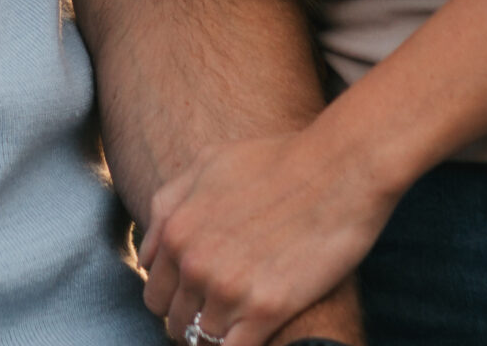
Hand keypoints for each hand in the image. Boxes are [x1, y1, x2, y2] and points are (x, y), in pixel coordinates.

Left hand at [138, 127, 389, 345]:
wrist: (338, 168)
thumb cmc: (278, 159)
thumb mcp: (209, 162)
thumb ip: (169, 204)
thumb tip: (148, 251)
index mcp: (176, 230)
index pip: (154, 292)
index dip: (176, 296)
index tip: (199, 292)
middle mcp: (193, 263)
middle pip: (175, 321)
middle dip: (194, 317)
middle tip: (225, 306)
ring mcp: (227, 289)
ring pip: (202, 340)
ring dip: (219, 333)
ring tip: (244, 314)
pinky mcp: (265, 310)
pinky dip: (238, 345)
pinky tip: (258, 327)